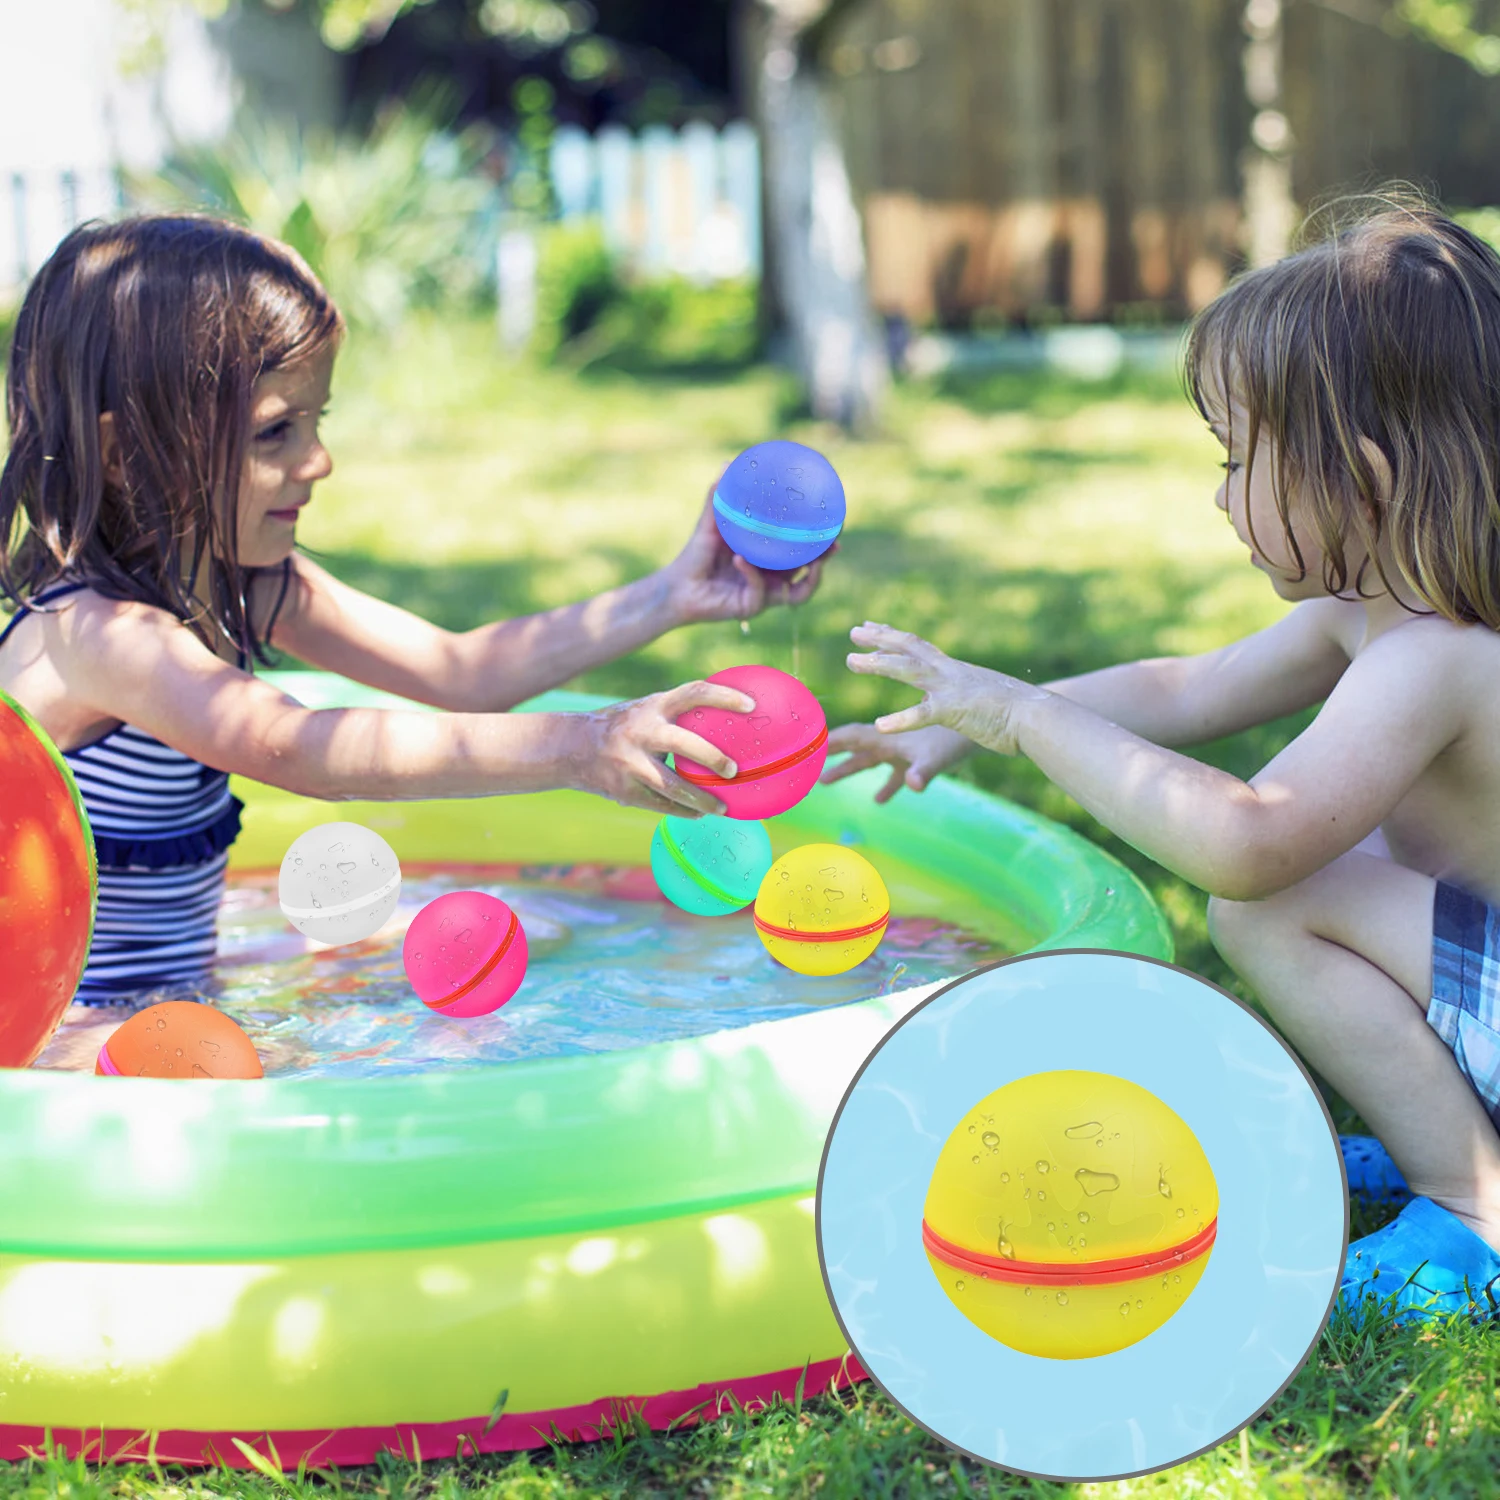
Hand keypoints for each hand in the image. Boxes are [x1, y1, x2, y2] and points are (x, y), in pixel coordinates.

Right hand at [571, 678, 756, 817]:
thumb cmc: (623, 726)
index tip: (751, 704)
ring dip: (700, 799)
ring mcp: (630, 762)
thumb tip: (728, 722)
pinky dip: (682, 810)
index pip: (693, 693)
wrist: (570, 747)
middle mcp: (642, 731)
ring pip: (672, 785)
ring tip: (723, 808)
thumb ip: (678, 715)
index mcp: (653, 706)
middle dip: (712, 757)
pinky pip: (660, 804)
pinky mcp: (623, 789)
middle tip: (734, 770)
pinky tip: (698, 814)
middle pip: (683, 744)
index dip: (724, 696)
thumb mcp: (646, 710)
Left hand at [660, 479, 836, 625]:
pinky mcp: (750, 608)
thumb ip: (719, 497)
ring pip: (800, 593)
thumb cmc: (696, 554)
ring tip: (814, 562)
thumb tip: (728, 464)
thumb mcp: (711, 523)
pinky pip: (759, 591)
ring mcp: (765, 595)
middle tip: (835, 542)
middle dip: (828, 559)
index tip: (835, 519)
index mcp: (772, 558)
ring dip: (811, 578)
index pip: (805, 549)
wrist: (677, 586)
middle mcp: (774, 578)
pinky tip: (741, 559)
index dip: (823, 538)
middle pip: (813, 572)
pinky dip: (752, 574)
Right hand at [818, 722, 974, 802]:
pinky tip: (879, 799)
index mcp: (888, 738)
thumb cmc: (958, 740)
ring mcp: (903, 752)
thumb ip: (921, 773)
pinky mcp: (918, 762)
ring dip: (848, 770)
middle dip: (829, 755)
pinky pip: (894, 775)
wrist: (986, 728)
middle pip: (852, 748)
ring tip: (825, 781)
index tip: (804, 746)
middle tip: (804, 764)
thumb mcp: (936, 759)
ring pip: (868, 761)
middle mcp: (891, 742)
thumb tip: (911, 786)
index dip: (827, 741)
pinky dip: (885, 786)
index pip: (850, 737)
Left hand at [844, 622, 1048, 755]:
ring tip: (851, 661)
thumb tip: (940, 702)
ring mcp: (952, 689)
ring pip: (907, 670)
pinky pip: (923, 714)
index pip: (918, 646)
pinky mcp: (956, 711)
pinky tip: (880, 726)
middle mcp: (950, 673)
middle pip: (908, 648)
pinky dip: (901, 719)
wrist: (1040, 718)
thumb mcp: (981, 698)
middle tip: (853, 632)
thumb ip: (958, 698)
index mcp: (955, 670)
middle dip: (879, 639)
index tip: (871, 626)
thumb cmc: (1017, 713)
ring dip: (877, 664)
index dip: (892, 636)